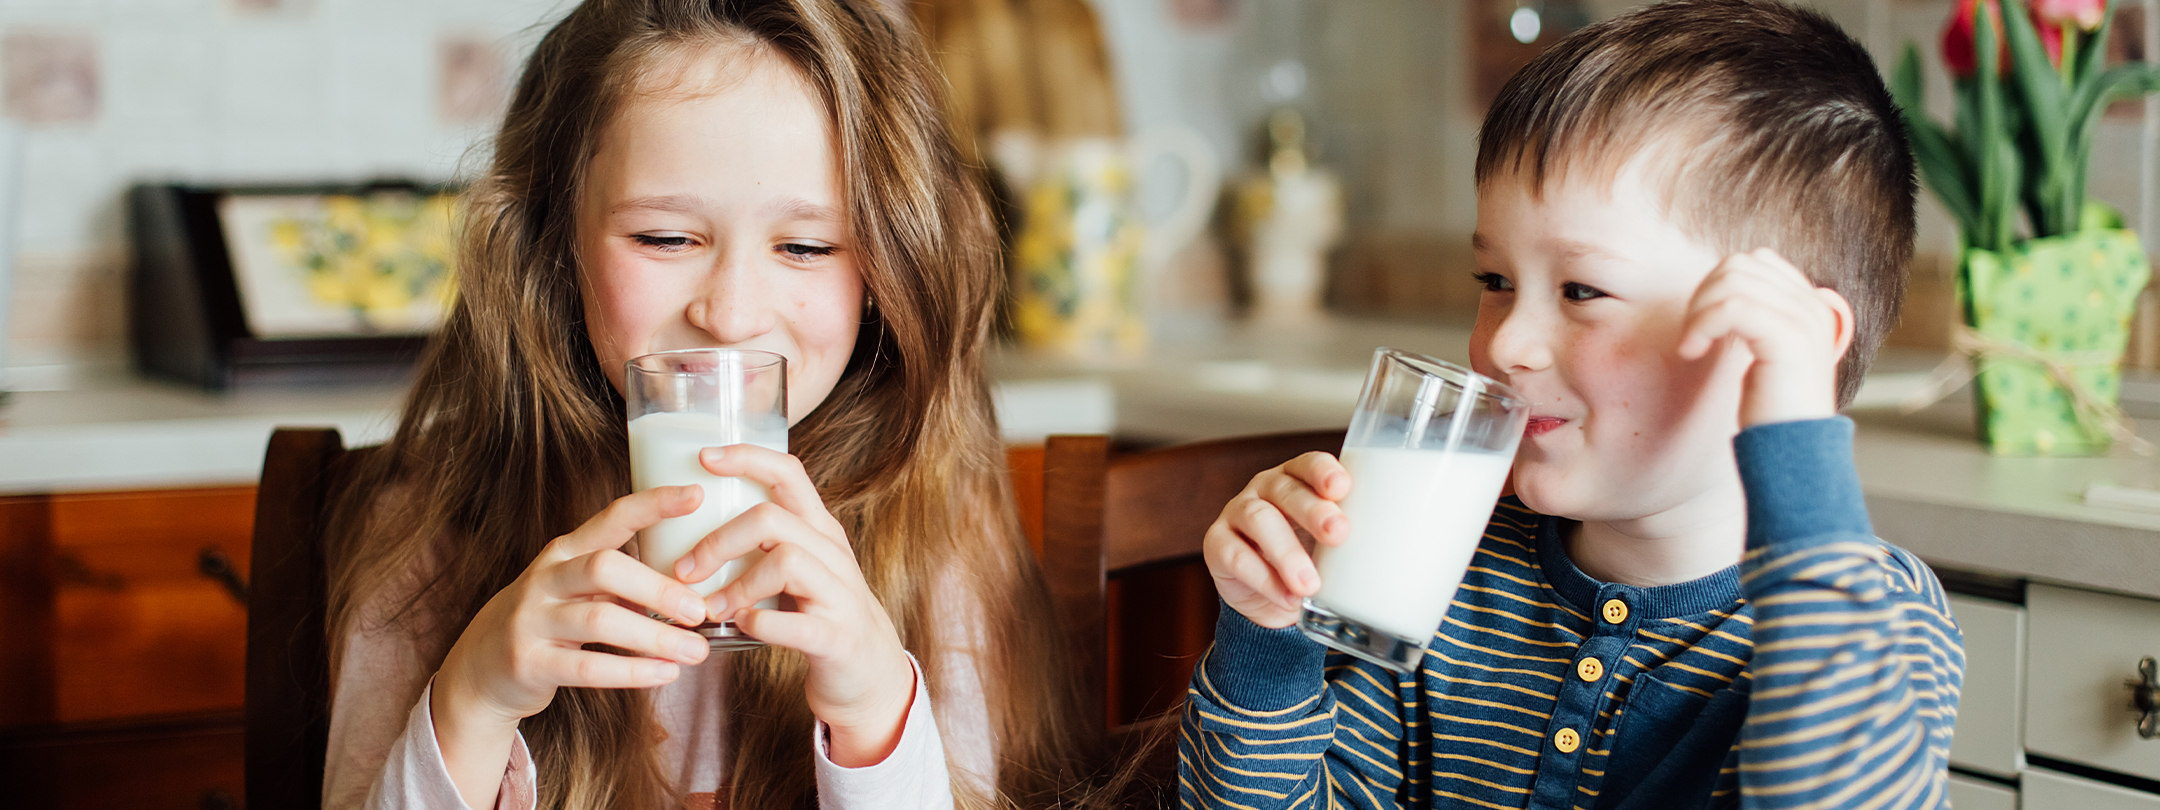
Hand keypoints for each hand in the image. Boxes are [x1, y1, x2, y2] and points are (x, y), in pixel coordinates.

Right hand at [430, 485, 713, 806]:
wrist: (480, 669)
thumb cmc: (549, 622)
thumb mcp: (577, 591)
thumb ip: (624, 584)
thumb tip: (697, 588)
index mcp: (565, 552)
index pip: (612, 517)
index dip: (654, 504)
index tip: (697, 495)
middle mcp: (546, 578)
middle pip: (606, 567)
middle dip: (659, 588)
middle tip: (701, 610)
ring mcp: (532, 619)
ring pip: (599, 619)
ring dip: (655, 637)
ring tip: (696, 651)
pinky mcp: (529, 662)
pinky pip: (587, 667)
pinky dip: (632, 672)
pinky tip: (665, 674)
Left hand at [678, 444, 914, 766]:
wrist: (870, 674)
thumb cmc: (818, 614)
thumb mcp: (799, 568)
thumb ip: (762, 543)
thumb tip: (687, 523)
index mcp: (819, 530)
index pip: (788, 473)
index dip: (747, 458)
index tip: (704, 458)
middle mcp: (833, 553)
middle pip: (771, 519)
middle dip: (719, 541)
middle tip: (685, 570)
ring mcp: (840, 594)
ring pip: (785, 562)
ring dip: (736, 586)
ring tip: (711, 608)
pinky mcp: (838, 636)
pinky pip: (795, 624)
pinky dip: (760, 624)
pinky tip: (742, 627)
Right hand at [1201, 452, 1351, 628]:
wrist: (1277, 601)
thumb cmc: (1314, 562)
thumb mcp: (1337, 548)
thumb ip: (1359, 539)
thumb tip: (1408, 552)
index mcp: (1298, 481)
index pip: (1309, 464)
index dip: (1324, 472)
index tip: (1343, 488)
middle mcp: (1265, 489)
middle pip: (1286, 490)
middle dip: (1313, 511)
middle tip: (1339, 533)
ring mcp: (1237, 513)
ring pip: (1259, 519)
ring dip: (1287, 552)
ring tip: (1310, 584)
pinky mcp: (1216, 543)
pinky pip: (1236, 555)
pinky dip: (1264, 579)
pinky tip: (1287, 598)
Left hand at [1677, 248, 1854, 428]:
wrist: (1794, 452)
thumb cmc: (1773, 411)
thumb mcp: (1765, 355)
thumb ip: (1755, 319)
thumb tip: (1718, 293)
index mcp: (1810, 306)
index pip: (1756, 261)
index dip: (1717, 284)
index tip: (1702, 324)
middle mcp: (1813, 306)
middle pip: (1740, 265)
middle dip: (1702, 295)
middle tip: (1692, 335)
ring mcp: (1805, 320)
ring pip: (1732, 281)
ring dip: (1697, 311)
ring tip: (1691, 345)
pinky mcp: (1789, 338)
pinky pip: (1732, 307)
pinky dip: (1702, 325)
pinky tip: (1692, 352)